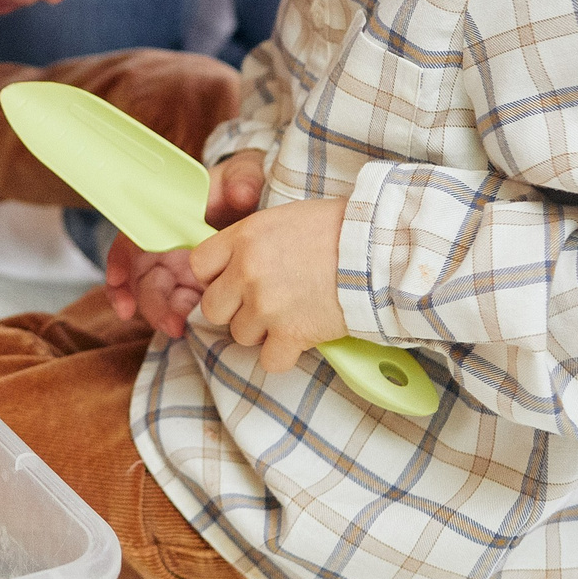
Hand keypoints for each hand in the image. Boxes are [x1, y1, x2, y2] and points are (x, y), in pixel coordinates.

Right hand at [105, 149, 271, 330]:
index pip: (133, 238)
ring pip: (159, 297)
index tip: (118, 280)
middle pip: (143, 277)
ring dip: (162, 314)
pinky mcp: (200, 287)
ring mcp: (183, 269)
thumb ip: (242, 180)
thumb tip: (241, 194)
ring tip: (179, 329)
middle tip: (170, 321)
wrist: (263, 200)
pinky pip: (179, 308)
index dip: (120, 260)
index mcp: (169, 218)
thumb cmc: (243, 182)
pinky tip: (181, 331)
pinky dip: (175, 319)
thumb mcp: (244, 173)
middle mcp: (169, 246)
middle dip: (149, 302)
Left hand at [187, 199, 350, 375]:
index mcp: (243, 237)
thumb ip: (251, 242)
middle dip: (235, 310)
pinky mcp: (292, 334)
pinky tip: (300, 337)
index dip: (214, 277)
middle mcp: (247, 271)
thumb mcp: (283, 217)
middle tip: (263, 302)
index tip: (233, 281)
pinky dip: (283, 354)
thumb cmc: (336, 229)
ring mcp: (267, 305)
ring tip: (292, 313)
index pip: (199, 266)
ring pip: (240, 335)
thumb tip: (232, 265)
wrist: (377, 251)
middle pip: (213, 308)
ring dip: (263, 331)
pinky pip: (269, 361)